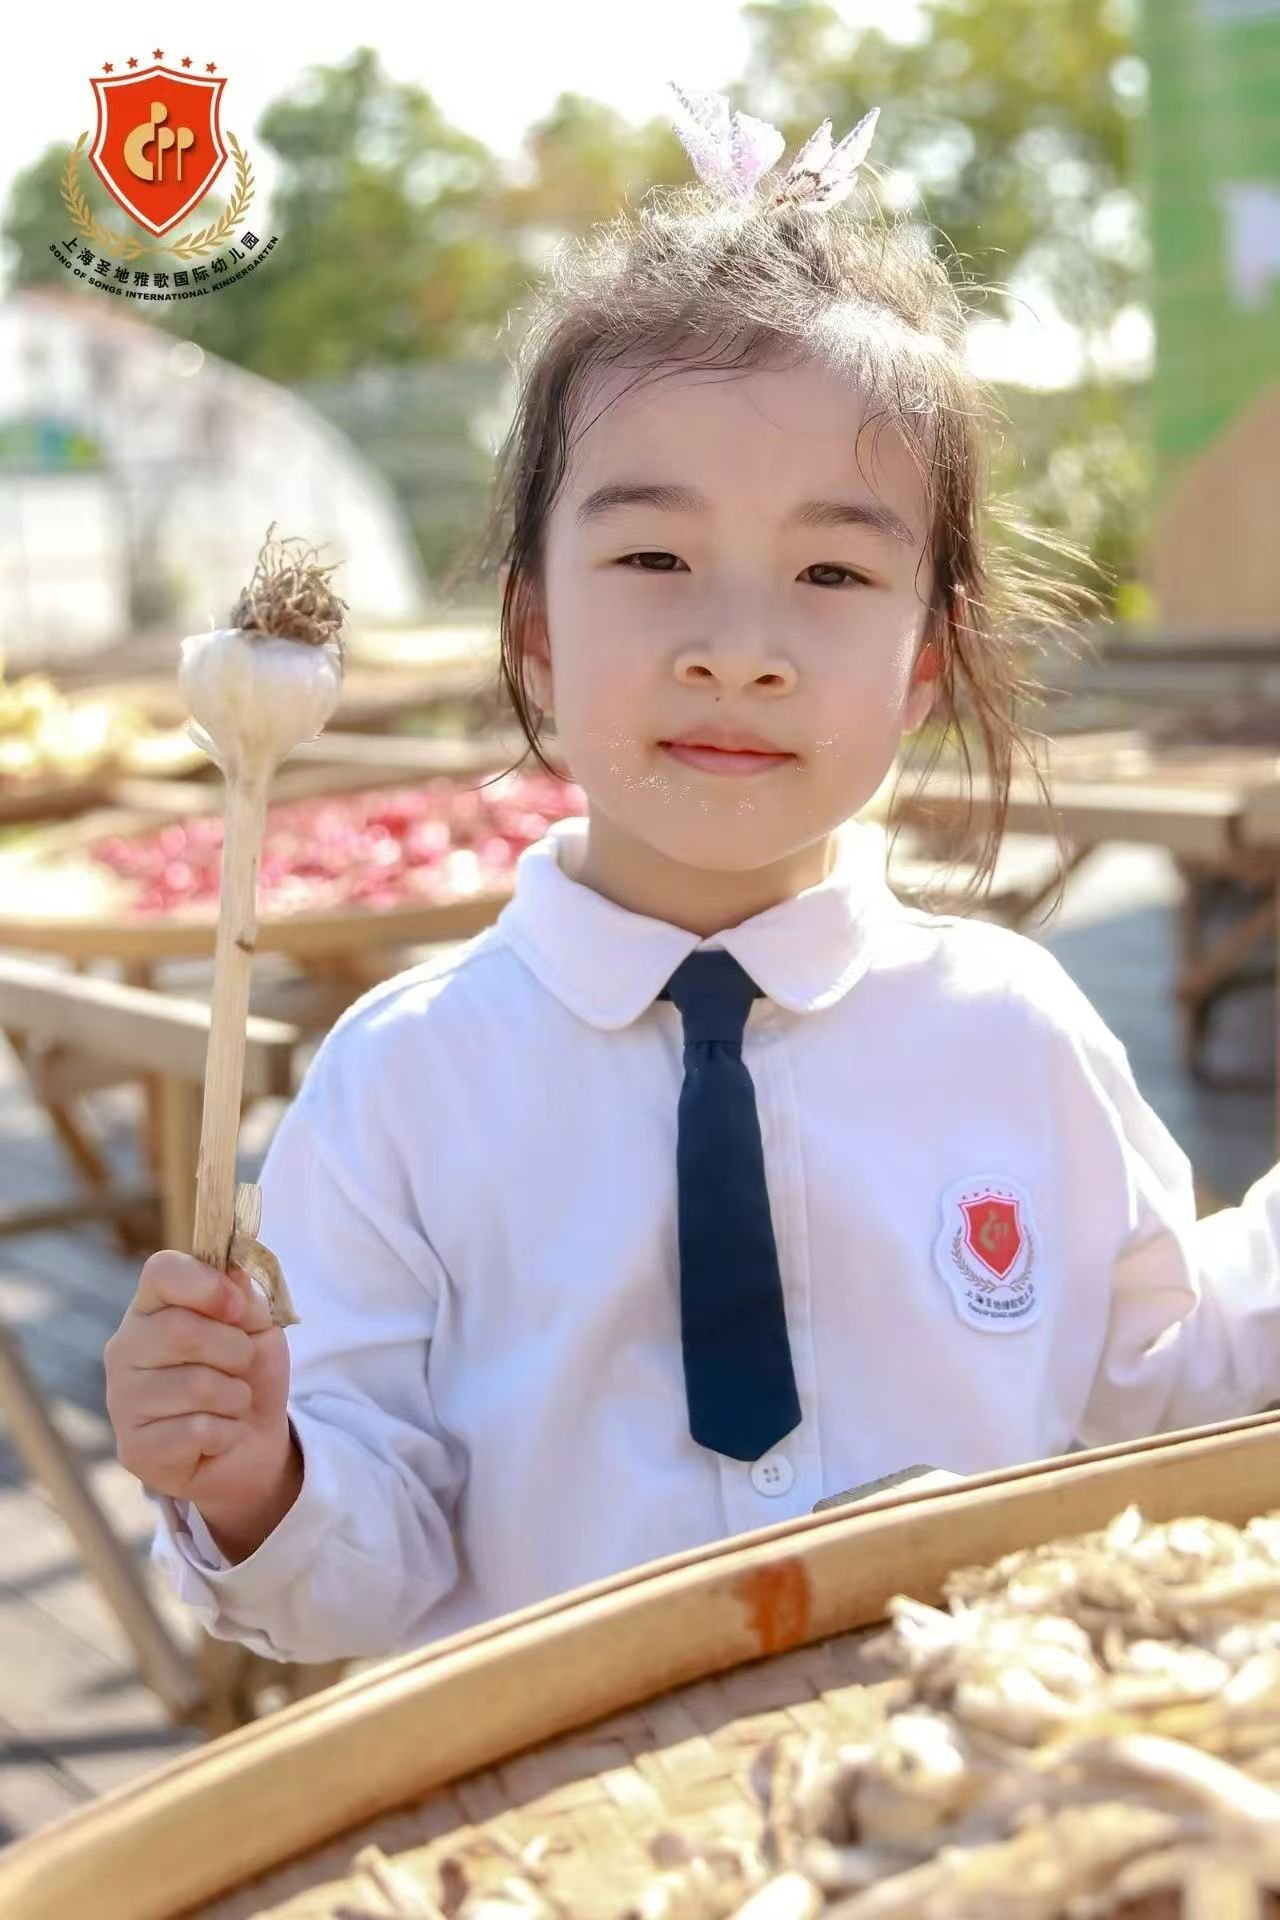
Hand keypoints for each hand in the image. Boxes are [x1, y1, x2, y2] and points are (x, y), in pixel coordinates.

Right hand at [105, 1250, 296, 1555]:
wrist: (251, 1446)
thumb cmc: (247, 1376)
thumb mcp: (259, 1328)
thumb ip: (245, 1298)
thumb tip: (230, 1274)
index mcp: (152, 1306)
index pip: (162, 1271)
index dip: (208, 1285)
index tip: (239, 1309)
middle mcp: (125, 1348)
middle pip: (182, 1330)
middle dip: (236, 1351)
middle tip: (241, 1367)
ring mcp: (122, 1399)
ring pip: (196, 1386)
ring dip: (235, 1396)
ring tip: (230, 1404)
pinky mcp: (133, 1448)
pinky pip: (198, 1430)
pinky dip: (227, 1432)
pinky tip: (217, 1436)